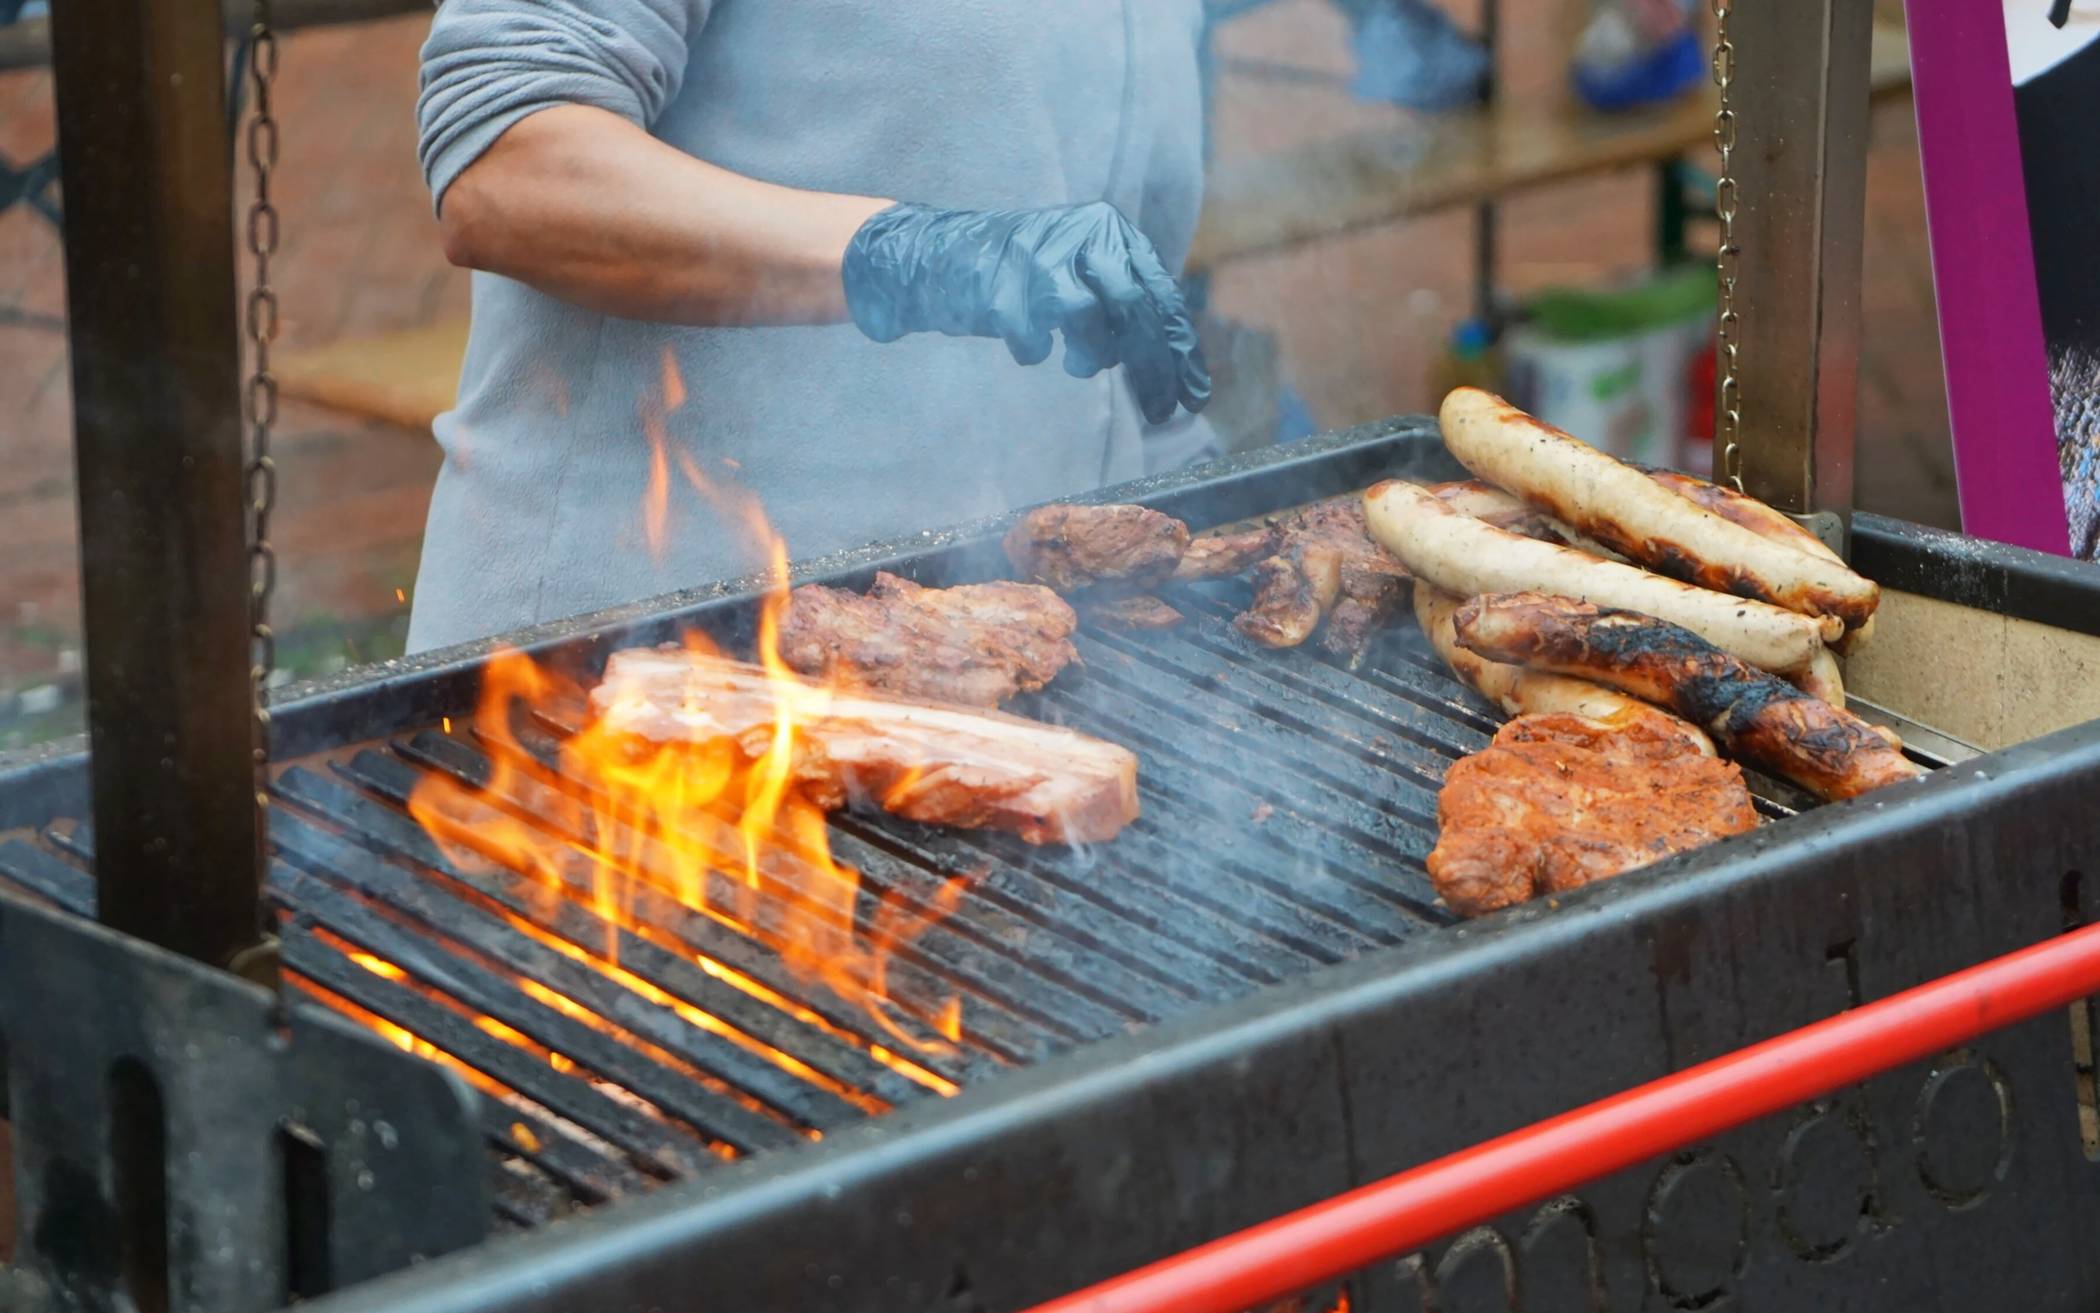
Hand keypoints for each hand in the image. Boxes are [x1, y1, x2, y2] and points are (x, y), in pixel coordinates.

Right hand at [842, 201, 1210, 423]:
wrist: (943, 258)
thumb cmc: (1025, 279)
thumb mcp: (1085, 277)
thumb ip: (1125, 306)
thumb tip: (1174, 365)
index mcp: (1112, 232)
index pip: (1160, 295)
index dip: (1180, 350)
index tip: (1193, 396)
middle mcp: (1083, 234)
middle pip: (1134, 308)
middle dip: (1152, 368)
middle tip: (1161, 411)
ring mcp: (1040, 255)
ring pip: (1087, 318)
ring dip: (1088, 356)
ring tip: (1076, 363)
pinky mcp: (1003, 284)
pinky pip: (1035, 337)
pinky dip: (1034, 350)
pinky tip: (1029, 346)